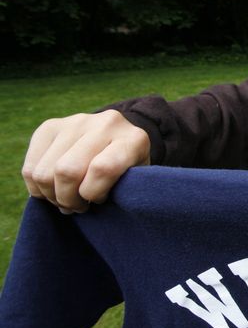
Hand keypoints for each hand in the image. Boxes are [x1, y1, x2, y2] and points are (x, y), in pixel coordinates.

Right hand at [21, 110, 149, 212]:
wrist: (119, 139)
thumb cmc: (128, 171)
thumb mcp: (136, 182)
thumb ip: (122, 191)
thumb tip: (90, 203)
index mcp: (134, 139)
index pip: (102, 169)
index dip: (93, 193)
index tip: (97, 201)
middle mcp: (105, 124)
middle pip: (67, 171)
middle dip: (68, 199)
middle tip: (77, 206)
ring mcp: (76, 121)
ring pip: (44, 172)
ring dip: (51, 195)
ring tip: (66, 198)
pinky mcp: (50, 126)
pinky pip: (30, 168)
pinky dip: (37, 188)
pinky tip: (53, 189)